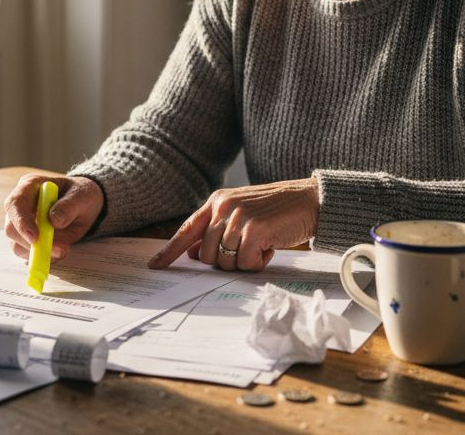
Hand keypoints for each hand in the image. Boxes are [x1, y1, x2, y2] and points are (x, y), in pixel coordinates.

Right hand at [3, 173, 103, 261]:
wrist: (84, 207)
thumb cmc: (80, 196)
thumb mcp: (82, 196)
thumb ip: (69, 207)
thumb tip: (54, 221)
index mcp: (30, 186)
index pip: (15, 203)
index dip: (21, 222)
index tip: (35, 238)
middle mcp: (20, 205)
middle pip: (11, 228)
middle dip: (30, 244)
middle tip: (57, 250)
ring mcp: (21, 224)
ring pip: (17, 245)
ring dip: (39, 253)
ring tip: (64, 250)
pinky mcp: (26, 240)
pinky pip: (27, 254)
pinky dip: (43, 257)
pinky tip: (59, 251)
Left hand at [147, 178, 318, 271]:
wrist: (309, 200)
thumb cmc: (276, 211)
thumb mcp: (242, 214)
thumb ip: (217, 230)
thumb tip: (195, 254)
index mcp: (217, 202)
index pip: (187, 229)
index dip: (170, 250)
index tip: (155, 265)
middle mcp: (223, 207)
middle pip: (207, 255)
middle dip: (227, 260)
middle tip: (248, 248)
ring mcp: (238, 218)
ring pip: (225, 262)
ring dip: (245, 261)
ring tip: (261, 244)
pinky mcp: (254, 230)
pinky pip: (246, 262)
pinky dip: (258, 262)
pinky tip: (270, 246)